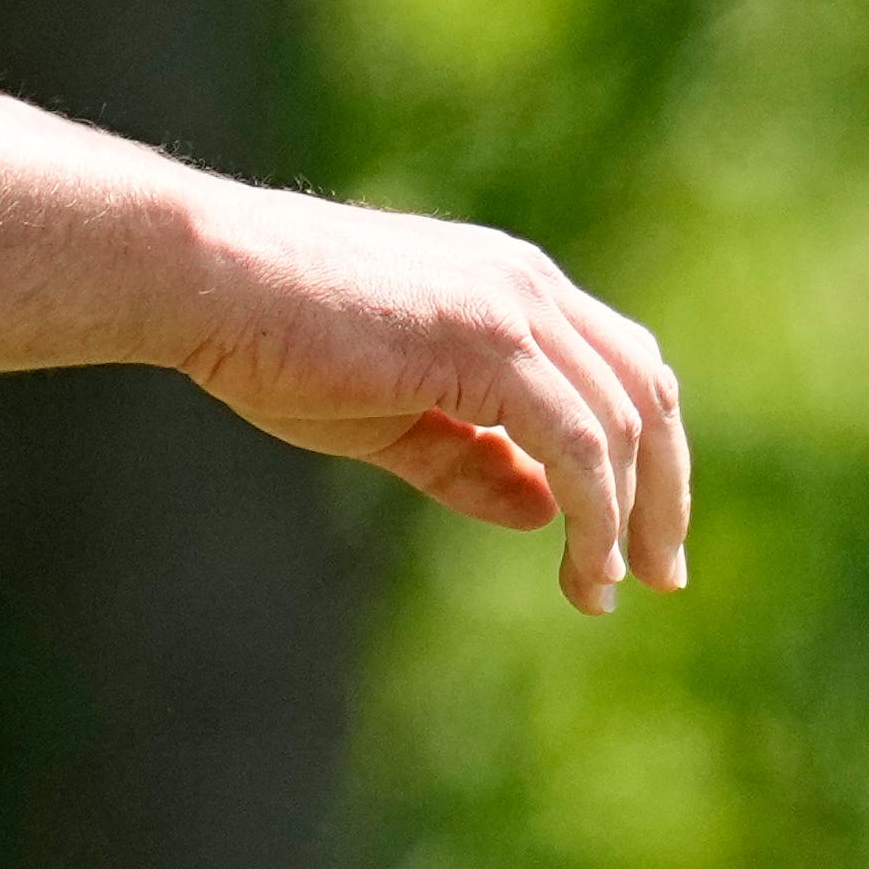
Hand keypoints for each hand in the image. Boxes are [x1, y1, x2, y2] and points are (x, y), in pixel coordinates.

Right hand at [169, 185, 691, 612]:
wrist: (204, 279)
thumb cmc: (272, 340)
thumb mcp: (389, 418)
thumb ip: (470, 461)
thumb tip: (547, 513)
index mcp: (508, 285)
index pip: (620, 367)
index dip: (647, 455)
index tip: (640, 538)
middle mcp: (527, 284)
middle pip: (646, 391)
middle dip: (664, 492)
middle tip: (660, 577)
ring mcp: (512, 305)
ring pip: (623, 424)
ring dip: (630, 517)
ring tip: (603, 588)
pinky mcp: (488, 341)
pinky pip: (578, 445)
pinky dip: (594, 513)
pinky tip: (582, 567)